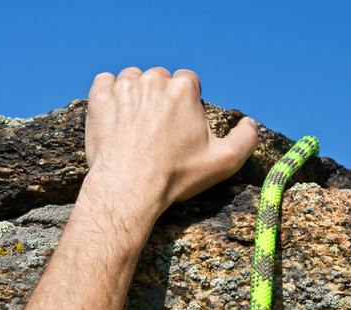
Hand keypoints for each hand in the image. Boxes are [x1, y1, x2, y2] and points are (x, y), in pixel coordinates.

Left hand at [2, 67, 257, 309]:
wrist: (129, 189)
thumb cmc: (177, 175)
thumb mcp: (225, 162)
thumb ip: (246, 139)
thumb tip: (251, 122)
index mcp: (183, 88)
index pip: (189, 82)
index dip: (188, 104)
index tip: (182, 126)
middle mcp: (153, 80)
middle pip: (161, 79)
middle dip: (163, 99)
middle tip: (160, 130)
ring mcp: (123, 87)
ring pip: (134, 80)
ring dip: (137, 95)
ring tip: (138, 126)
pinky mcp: (99, 98)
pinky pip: (106, 83)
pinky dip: (111, 95)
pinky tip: (117, 117)